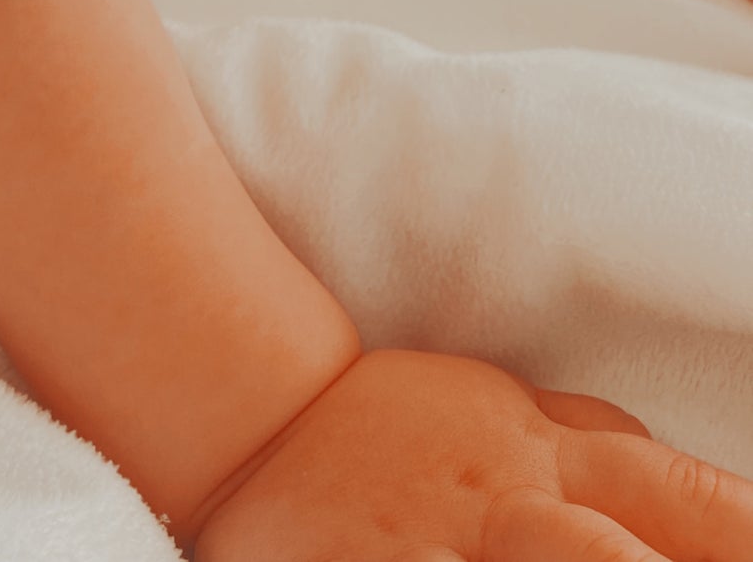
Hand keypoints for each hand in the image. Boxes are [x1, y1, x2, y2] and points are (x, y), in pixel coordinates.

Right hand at [190, 345, 752, 560]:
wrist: (252, 423)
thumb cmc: (386, 424)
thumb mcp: (495, 408)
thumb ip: (585, 437)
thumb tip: (674, 471)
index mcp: (546, 457)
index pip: (683, 499)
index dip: (747, 532)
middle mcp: (508, 506)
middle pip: (618, 556)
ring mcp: (438, 553)